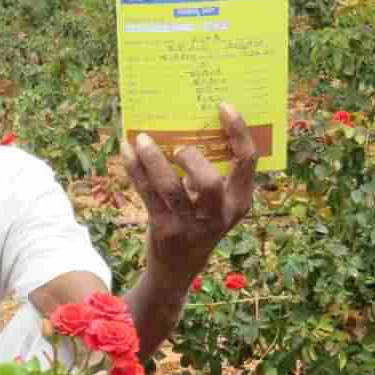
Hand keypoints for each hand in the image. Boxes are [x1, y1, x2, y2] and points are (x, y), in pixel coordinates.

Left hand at [121, 103, 256, 285]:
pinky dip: (135, 169)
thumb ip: (209, 172)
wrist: (176, 269)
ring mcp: (190, 225)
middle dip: (192, 158)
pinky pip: (147, 194)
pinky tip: (127, 150)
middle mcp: (218, 216)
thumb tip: (187, 123)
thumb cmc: (197, 221)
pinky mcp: (164, 230)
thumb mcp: (213, 203)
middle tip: (178, 146)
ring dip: (153, 159)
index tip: (224, 106)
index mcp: (238, 202)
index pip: (247, 162)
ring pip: (171, 187)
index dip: (238, 132)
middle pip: (210, 182)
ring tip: (142, 139)